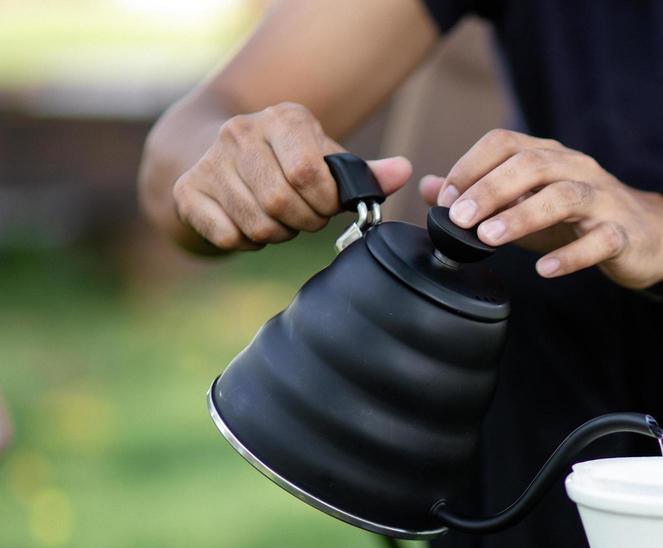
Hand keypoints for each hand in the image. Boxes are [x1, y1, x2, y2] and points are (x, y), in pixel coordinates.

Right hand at [171, 102, 410, 251]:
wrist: (212, 151)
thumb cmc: (285, 161)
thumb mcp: (326, 159)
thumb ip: (363, 173)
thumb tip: (404, 172)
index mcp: (283, 119)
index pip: (309, 173)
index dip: (325, 202)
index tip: (327, 205)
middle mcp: (241, 132)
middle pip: (282, 202)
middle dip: (304, 222)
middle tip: (304, 217)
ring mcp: (209, 161)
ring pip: (258, 223)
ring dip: (278, 234)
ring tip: (279, 220)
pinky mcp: (187, 190)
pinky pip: (227, 236)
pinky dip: (246, 242)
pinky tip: (248, 224)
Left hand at [419, 129, 662, 288]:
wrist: (649, 236)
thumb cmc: (579, 221)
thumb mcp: (527, 204)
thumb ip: (480, 196)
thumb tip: (428, 188)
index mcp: (551, 156)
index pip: (505, 142)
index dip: (471, 166)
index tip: (445, 200)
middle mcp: (577, 169)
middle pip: (532, 164)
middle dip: (490, 189)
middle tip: (459, 218)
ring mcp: (604, 200)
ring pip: (564, 196)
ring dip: (523, 215)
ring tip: (490, 237)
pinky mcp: (623, 234)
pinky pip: (599, 240)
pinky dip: (571, 255)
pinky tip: (545, 271)